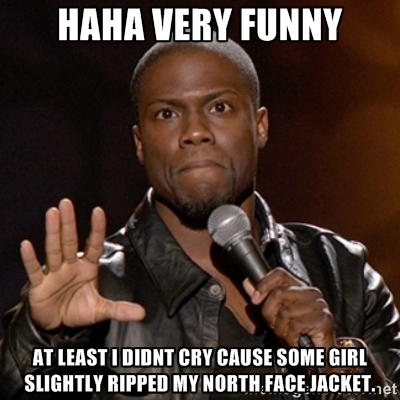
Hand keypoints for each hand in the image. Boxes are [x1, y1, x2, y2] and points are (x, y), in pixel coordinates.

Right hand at [20, 199, 145, 330]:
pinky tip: (27, 245)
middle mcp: (70, 266)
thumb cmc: (78, 310)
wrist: (56, 323)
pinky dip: (31, 259)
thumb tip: (142, 313)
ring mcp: (54, 273)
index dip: (96, 229)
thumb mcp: (101, 310)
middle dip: (69, 223)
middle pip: (70, 241)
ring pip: (54, 249)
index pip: (93, 245)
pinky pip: (35, 270)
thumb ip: (119, 309)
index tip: (98, 211)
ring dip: (53, 232)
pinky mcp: (39, 285)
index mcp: (87, 267)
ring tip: (53, 213)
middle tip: (67, 202)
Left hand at [243, 268, 334, 349]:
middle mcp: (311, 292)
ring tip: (287, 335)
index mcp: (299, 287)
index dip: (264, 284)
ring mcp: (319, 305)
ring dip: (280, 329)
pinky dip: (290, 338)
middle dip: (270, 313)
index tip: (255, 299)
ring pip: (285, 311)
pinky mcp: (324, 319)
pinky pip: (296, 325)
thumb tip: (247, 283)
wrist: (319, 355)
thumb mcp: (275, 314)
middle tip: (275, 326)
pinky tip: (295, 341)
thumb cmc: (298, 334)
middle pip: (279, 293)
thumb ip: (262, 299)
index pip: (279, 274)